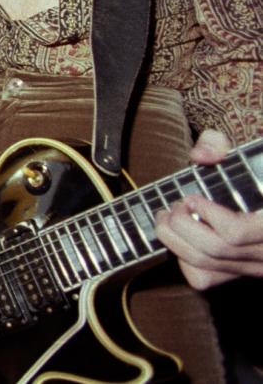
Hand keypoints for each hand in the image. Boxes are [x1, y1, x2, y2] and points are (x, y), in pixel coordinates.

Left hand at [154, 129, 262, 289]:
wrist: (261, 192)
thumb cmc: (254, 170)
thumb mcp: (248, 153)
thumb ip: (219, 144)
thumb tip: (201, 155)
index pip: (235, 234)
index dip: (206, 215)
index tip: (191, 198)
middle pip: (214, 251)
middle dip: (181, 225)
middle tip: (173, 205)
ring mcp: (256, 267)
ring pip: (206, 268)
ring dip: (175, 241)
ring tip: (169, 217)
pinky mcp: (242, 273)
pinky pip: (205, 278)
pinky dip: (184, 259)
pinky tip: (184, 237)